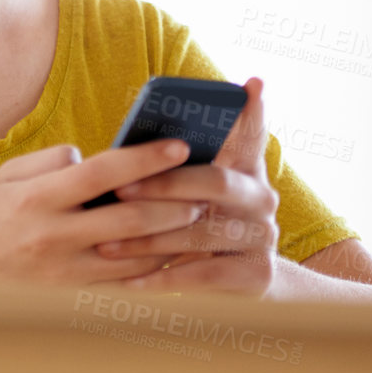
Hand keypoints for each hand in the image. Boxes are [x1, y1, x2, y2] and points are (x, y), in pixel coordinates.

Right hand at [0, 139, 210, 285]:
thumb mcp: (8, 175)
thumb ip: (52, 159)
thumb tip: (96, 157)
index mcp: (38, 198)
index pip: (102, 173)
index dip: (145, 158)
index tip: (180, 145)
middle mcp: (55, 236)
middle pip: (130, 219)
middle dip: (173, 202)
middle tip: (202, 189)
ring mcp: (68, 272)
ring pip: (137, 256)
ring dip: (173, 237)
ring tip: (197, 217)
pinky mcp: (77, 298)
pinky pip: (128, 286)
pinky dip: (156, 270)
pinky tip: (175, 253)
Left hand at [92, 77, 280, 297]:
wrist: (236, 289)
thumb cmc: (195, 227)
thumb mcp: (188, 195)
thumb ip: (171, 168)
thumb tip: (127, 147)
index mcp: (246, 169)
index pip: (252, 133)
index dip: (254, 111)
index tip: (252, 83)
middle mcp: (262, 198)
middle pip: (215, 181)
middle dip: (164, 185)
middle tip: (121, 189)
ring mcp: (264, 236)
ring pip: (201, 230)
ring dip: (149, 238)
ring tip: (108, 243)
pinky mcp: (258, 275)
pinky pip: (203, 274)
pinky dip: (163, 278)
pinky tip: (130, 281)